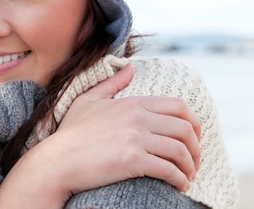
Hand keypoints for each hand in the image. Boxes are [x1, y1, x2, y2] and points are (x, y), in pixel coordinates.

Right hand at [52, 64, 200, 193]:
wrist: (57, 160)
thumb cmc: (70, 133)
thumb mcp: (88, 101)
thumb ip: (111, 83)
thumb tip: (130, 67)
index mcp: (132, 102)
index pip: (179, 106)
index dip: (194, 123)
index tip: (194, 139)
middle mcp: (138, 117)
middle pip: (186, 129)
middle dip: (196, 149)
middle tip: (194, 163)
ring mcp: (136, 138)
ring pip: (181, 151)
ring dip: (190, 167)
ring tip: (187, 177)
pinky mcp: (133, 160)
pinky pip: (169, 170)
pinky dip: (180, 180)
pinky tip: (179, 186)